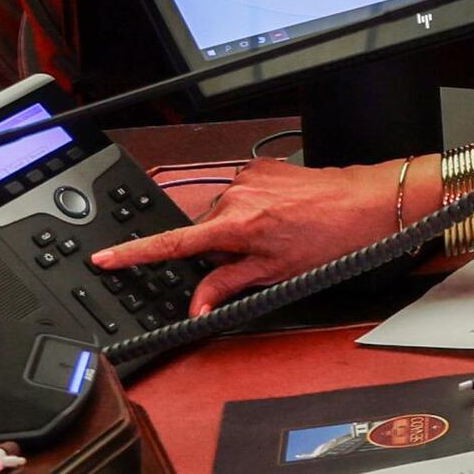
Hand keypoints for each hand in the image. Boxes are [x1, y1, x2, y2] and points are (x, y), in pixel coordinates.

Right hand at [91, 153, 450, 316]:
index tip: (104, 258)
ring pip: (221, 215)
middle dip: (214, 250)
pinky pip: (239, 197)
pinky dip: (248, 213)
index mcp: (235, 224)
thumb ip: (227, 286)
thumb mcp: (277, 273)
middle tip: (252, 261)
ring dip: (234, 232)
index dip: (134, 254)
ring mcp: (248, 177)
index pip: (172, 243)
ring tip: (276, 239)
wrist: (370, 202)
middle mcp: (236, 194)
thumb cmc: (332, 238)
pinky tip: (278, 220)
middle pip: (200, 231)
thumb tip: (195, 306)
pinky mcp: (260, 168)